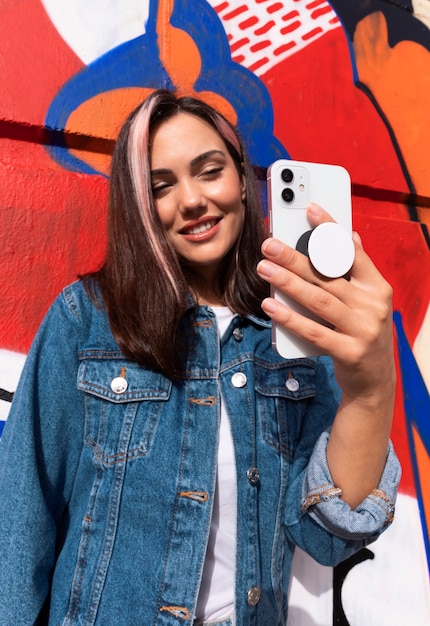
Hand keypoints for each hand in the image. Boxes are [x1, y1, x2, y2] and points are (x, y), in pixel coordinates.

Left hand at [257, 203, 394, 405]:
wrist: (375, 380)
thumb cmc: (363, 332)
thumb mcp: (369, 300)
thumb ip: (359, 269)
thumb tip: (350, 235)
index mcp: (377, 288)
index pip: (352, 252)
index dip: (331, 230)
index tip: (311, 209)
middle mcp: (373, 306)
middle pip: (328, 276)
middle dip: (295, 257)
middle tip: (269, 244)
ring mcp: (362, 330)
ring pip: (319, 300)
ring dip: (288, 283)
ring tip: (264, 268)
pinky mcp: (348, 352)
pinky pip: (313, 331)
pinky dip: (290, 318)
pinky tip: (270, 305)